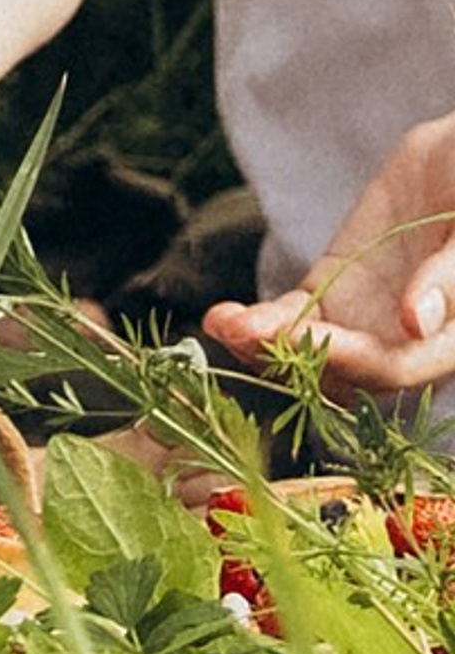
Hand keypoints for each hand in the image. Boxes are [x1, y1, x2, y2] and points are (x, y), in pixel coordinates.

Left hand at [205, 114, 454, 394]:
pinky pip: (295, 315)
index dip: (349, 359)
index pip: (394, 367)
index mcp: (447, 340)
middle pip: (344, 373)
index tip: (301, 339)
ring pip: (311, 352)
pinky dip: (262, 321)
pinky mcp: (334, 286)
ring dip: (265, 347)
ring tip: (221, 323)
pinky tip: (224, 317)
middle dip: (291, 359)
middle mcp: (403, 343)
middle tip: (242, 335)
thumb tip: (415, 322)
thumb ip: (448, 280)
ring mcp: (364, 316)